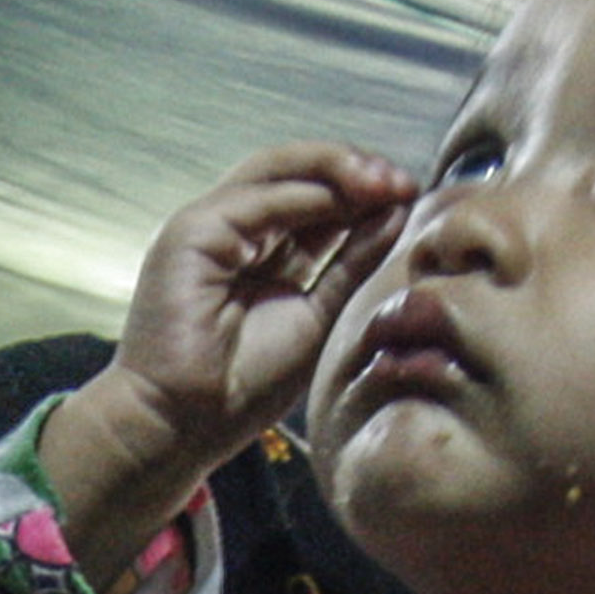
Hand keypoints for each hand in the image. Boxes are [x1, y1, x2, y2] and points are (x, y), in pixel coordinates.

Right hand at [51, 145, 411, 573]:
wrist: (183, 425)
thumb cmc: (240, 387)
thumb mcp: (318, 314)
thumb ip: (351, 262)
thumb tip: (395, 212)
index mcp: (253, 250)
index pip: (311, 197)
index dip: (361, 189)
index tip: (411, 194)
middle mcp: (228, 231)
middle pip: (293, 173)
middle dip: (353, 169)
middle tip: (403, 181)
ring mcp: (205, 228)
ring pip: (274, 170)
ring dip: (335, 169)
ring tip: (384, 181)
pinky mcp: (189, 235)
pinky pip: (257, 200)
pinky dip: (307, 196)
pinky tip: (350, 200)